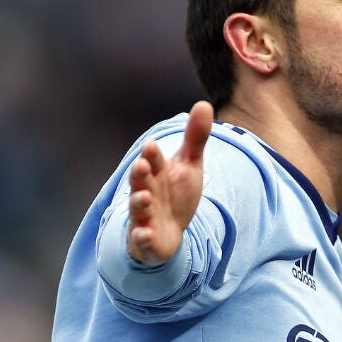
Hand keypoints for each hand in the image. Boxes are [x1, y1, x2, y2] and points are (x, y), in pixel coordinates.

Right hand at [127, 100, 213, 264]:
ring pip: (138, 207)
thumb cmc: (176, 193)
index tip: (152, 145)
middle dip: (139, 173)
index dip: (151, 154)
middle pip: (140, 180)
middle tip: (141, 165)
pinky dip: (142, 236)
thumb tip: (204, 103)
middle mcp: (146, 190)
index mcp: (157, 172)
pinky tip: (146, 235)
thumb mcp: (189, 165)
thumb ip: (195, 138)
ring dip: (139, 202)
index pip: (153, 159)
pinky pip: (141, 238)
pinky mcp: (145, 237)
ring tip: (144, 198)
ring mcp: (143, 214)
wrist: (169, 230)